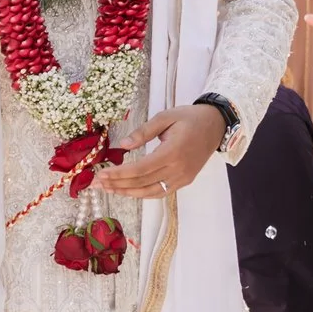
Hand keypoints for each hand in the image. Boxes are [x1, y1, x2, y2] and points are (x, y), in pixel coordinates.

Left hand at [90, 106, 224, 198]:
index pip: (139, 169)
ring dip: (127, 192)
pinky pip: (160, 192)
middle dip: (117, 185)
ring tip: (108, 189)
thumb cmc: (189, 118)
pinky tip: (128, 191)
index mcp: (172, 153)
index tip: (100, 174)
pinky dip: (142, 194)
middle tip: (96, 185)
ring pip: (150, 192)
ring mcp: (182, 178)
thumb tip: (122, 145)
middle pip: (142, 183)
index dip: (118, 174)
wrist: (216, 125)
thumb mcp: (165, 117)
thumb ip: (143, 132)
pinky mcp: (184, 181)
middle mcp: (178, 170)